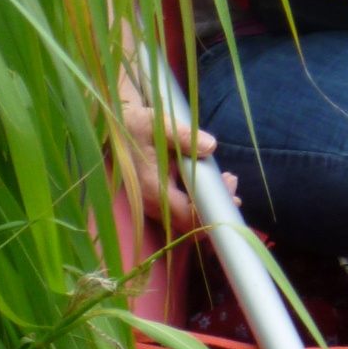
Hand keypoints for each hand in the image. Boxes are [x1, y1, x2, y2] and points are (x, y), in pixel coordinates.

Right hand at [119, 65, 235, 235]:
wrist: (115, 127)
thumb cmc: (137, 125)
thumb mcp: (159, 125)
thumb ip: (184, 136)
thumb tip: (211, 146)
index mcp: (153, 189)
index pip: (186, 216)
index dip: (211, 213)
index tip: (231, 193)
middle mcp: (152, 203)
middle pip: (189, 223)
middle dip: (214, 209)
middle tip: (232, 183)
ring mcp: (152, 203)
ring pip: (185, 218)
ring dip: (208, 204)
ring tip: (226, 180)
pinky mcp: (155, 198)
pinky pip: (180, 209)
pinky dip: (198, 200)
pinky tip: (211, 182)